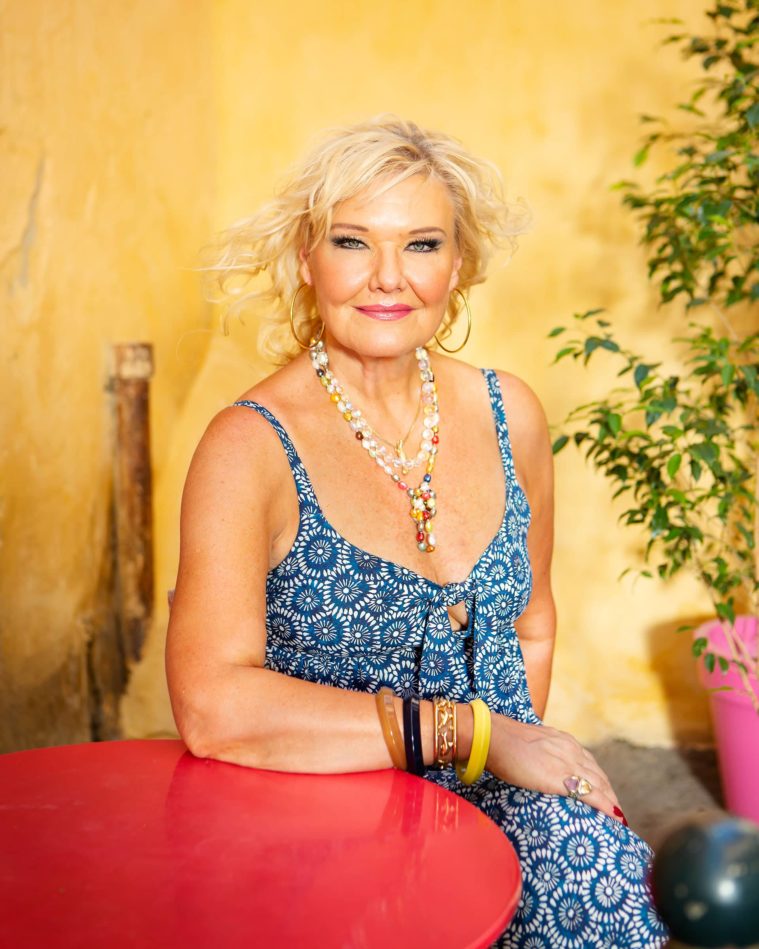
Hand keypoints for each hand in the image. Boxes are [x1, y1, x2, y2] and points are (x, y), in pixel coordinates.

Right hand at [486, 714, 627, 824]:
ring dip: (612, 802)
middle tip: (616, 812)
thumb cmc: (504, 741)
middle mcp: (571, 750)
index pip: (590, 764)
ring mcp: (568, 762)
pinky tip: (615, 817)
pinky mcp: (561, 777)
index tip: (605, 794)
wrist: (494, 737)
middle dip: (610, 794)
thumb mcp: (530, 743)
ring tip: (619, 819)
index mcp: (564, 741)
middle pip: (599, 776)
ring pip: (600, 785)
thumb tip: (536, 765)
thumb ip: (540, 753)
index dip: (600, 781)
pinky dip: (605, 806)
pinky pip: (590, 793)